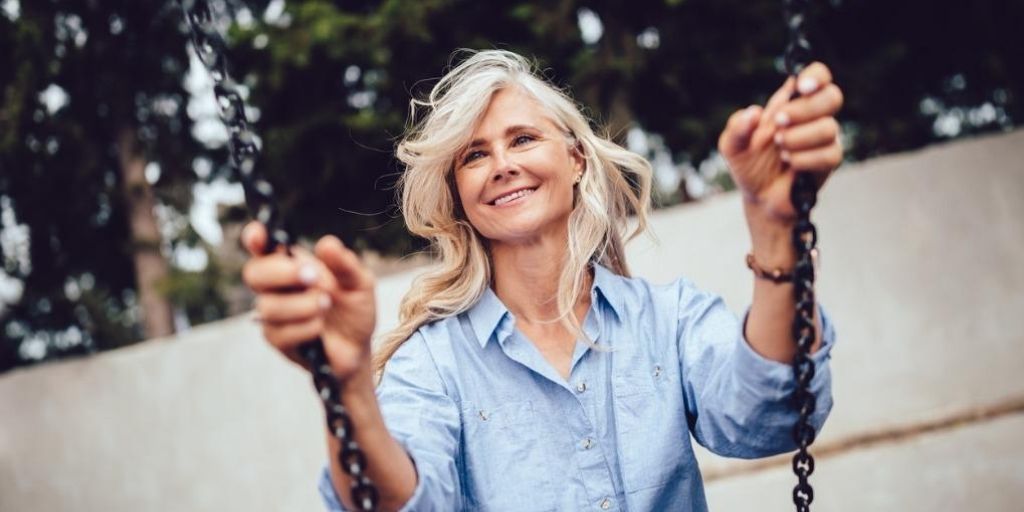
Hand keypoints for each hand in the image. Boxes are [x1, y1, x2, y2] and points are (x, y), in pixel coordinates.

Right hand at [241, 222, 376, 379]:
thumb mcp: (359, 283)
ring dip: (302, 305)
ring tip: (326, 305)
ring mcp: (274, 314)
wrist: (359, 346)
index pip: (263, 248)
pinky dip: (306, 328)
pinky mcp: (278, 340)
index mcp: (293, 264)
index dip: (255, 238)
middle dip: (282, 273)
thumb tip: (327, 244)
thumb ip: (345, 264)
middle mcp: (278, 287)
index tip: (258, 236)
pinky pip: (280, 333)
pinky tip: (320, 328)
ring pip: (268, 306)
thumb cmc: (354, 308)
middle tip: (313, 277)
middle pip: (254, 273)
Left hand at [718, 62, 843, 221]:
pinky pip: (830, 154)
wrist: (758, 196)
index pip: (817, 76)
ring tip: (780, 148)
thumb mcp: (731, 145)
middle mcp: (812, 116)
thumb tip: (754, 113)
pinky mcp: (829, 160)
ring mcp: (823, 138)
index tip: (801, 87)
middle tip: (779, 123)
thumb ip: (736, 127)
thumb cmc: (748, 164)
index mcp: (790, 103)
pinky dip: (805, 159)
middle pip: (832, 96)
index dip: (815, 75)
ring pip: (829, 128)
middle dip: (804, 109)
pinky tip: (791, 163)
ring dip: (799, 138)